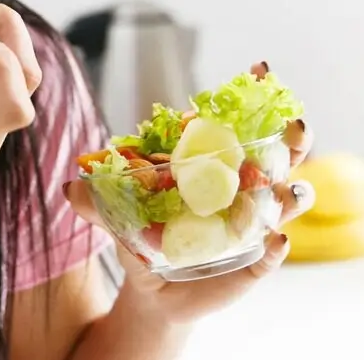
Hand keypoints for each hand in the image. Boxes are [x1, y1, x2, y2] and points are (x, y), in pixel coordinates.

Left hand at [64, 62, 314, 325]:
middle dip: (293, 137)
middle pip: (281, 155)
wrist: (153, 294)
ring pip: (287, 201)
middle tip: (293, 126)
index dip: (255, 94)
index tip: (261, 68)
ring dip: (294, 193)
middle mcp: (244, 189)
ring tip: (287, 190)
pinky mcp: (255, 263)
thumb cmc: (143, 242)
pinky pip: (273, 254)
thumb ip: (99, 201)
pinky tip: (275, 240)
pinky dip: (277, 247)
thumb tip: (69, 186)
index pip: (240, 123)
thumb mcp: (121, 218)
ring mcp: (254, 225)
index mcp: (216, 165)